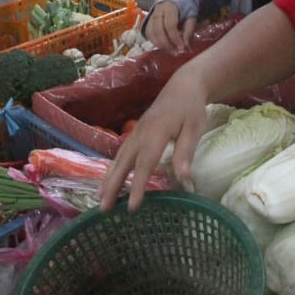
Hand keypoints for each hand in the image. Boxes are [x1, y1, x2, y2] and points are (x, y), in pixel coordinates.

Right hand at [100, 70, 209, 211]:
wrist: (182, 86)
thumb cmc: (191, 108)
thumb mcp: (195, 128)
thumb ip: (186, 153)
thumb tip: (184, 180)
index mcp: (156, 132)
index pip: (145, 164)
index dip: (138, 186)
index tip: (132, 207)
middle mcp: (140, 133)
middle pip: (123, 163)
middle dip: (113, 186)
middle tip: (104, 208)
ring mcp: (135, 133)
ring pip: (117, 159)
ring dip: (108, 179)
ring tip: (100, 199)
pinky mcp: (134, 134)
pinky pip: (120, 154)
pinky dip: (112, 169)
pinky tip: (109, 181)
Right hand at [142, 0, 196, 54]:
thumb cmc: (184, 7)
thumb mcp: (191, 16)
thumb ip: (189, 30)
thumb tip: (186, 46)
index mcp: (169, 7)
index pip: (170, 25)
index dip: (175, 38)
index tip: (181, 48)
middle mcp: (157, 11)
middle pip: (158, 30)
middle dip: (166, 44)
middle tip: (175, 52)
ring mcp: (151, 16)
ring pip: (151, 33)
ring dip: (159, 45)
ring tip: (169, 51)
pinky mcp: (148, 21)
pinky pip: (148, 34)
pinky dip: (154, 42)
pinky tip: (163, 47)